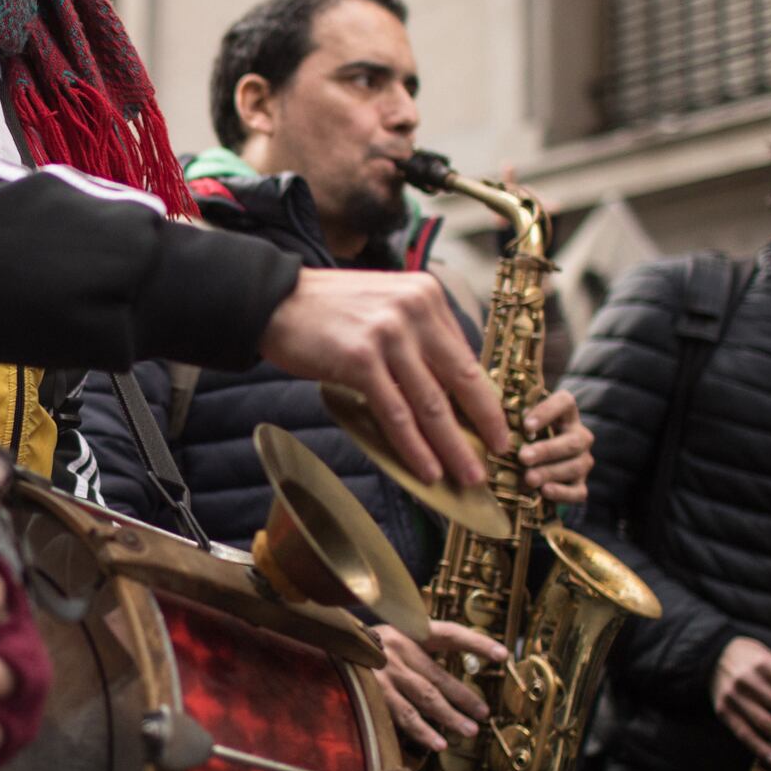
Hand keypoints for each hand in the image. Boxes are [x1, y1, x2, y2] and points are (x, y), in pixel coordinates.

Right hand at [259, 267, 512, 488]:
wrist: (272, 300)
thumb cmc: (327, 310)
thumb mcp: (385, 307)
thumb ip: (418, 337)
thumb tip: (449, 389)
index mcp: (426, 296)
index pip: (466, 356)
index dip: (485, 396)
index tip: (495, 425)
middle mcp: (414, 310)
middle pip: (460, 380)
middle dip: (484, 424)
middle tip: (498, 456)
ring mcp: (387, 335)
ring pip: (431, 404)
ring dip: (452, 446)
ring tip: (467, 474)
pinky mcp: (360, 360)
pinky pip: (396, 414)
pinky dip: (414, 447)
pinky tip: (427, 469)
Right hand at [373, 620, 507, 752]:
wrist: (322, 648)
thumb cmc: (365, 649)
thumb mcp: (391, 640)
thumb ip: (419, 653)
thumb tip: (453, 679)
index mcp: (406, 631)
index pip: (449, 634)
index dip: (476, 643)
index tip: (503, 654)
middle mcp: (396, 648)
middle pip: (438, 675)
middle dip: (464, 696)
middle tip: (484, 713)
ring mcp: (383, 671)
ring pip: (425, 698)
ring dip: (449, 716)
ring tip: (470, 731)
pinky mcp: (372, 692)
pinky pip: (403, 715)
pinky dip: (422, 731)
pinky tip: (438, 743)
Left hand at [520, 388, 594, 503]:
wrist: (537, 468)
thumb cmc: (524, 439)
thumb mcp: (520, 426)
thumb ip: (512, 421)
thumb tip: (496, 424)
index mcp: (565, 415)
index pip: (565, 402)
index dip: (547, 412)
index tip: (526, 425)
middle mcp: (580, 436)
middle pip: (572, 441)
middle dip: (546, 450)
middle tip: (523, 457)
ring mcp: (583, 461)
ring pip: (575, 466)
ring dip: (550, 472)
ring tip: (528, 478)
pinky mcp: (580, 485)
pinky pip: (578, 491)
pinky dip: (562, 493)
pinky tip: (545, 491)